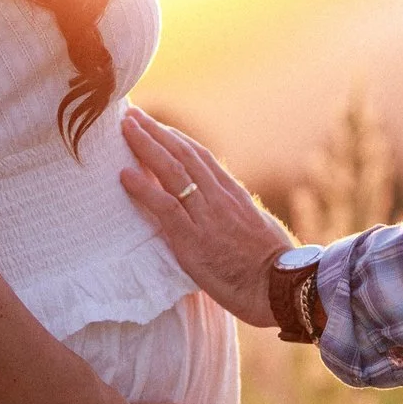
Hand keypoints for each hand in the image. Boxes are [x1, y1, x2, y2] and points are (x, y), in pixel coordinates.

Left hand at [119, 110, 295, 328]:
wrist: (279, 289)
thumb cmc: (272, 267)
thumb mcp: (257, 228)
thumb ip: (237, 214)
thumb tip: (227, 208)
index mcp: (234, 194)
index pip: (201, 156)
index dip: (176, 138)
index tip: (157, 125)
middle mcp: (220, 198)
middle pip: (183, 154)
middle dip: (156, 132)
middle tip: (132, 114)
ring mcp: (206, 217)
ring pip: (172, 171)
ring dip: (145, 146)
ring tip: (125, 128)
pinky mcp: (193, 240)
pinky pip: (164, 207)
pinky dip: (143, 188)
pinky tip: (124, 175)